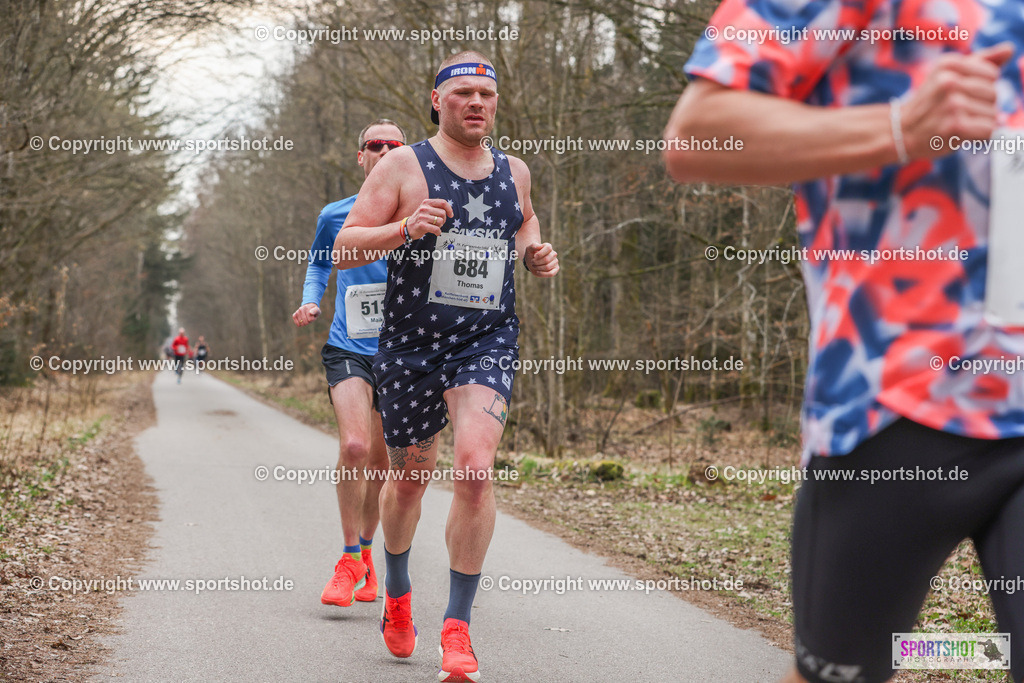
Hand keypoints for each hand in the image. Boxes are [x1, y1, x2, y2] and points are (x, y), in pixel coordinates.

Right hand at [292, 303, 319, 326]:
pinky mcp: (295, 314)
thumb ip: (315, 311)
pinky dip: (297, 323)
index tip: (313, 316)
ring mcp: (298, 311)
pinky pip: (295, 319)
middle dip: (308, 322)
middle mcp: (302, 309)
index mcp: (308, 308)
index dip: (313, 319)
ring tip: (306, 319)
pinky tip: (300, 324)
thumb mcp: (317, 310)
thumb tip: (310, 313)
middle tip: (309, 319)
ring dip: (304, 323)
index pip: (310, 319)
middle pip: (305, 321)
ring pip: (301, 322)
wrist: (309, 307)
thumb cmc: (314, 310)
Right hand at [406, 199, 453, 239]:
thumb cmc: (420, 219)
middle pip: (443, 213)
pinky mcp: (421, 225)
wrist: (408, 228)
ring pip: (440, 221)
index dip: (449, 209)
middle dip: (443, 220)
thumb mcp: (427, 210)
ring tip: (434, 227)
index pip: (443, 202)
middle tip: (438, 223)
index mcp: (426, 202)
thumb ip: (436, 208)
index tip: (450, 215)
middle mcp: (424, 208)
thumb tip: (449, 210)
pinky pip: (436, 229)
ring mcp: (422, 216)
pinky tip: (436, 232)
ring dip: (440, 226)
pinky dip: (438, 232)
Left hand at [525, 242, 558, 277]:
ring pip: (547, 267)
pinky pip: (551, 273)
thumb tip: (540, 246)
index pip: (548, 248)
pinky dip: (543, 274)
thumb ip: (533, 246)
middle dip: (537, 262)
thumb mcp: (529, 249)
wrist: (531, 261)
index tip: (534, 256)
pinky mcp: (555, 269)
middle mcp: (553, 254)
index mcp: (548, 247)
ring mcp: (555, 261)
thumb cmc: (531, 254)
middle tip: (532, 262)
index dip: (540, 253)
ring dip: (538, 268)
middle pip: (546, 259)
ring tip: (534, 266)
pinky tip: (538, 271)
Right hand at [901, 43, 1012, 158]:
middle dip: (981, 106)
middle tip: (955, 113)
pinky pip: (988, 130)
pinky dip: (979, 136)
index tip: (958, 95)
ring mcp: (952, 103)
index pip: (992, 75)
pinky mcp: (955, 125)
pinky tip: (960, 134)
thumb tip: (1009, 49)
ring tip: (955, 123)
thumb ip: (981, 61)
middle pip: (994, 94)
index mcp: (949, 63)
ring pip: (993, 113)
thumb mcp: (949, 75)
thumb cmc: (929, 104)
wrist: (900, 132)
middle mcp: (949, 81)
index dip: (981, 88)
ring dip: (978, 123)